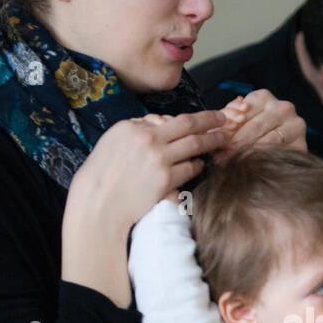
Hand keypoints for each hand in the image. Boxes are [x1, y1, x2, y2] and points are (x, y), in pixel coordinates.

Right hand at [68, 109, 226, 228]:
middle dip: (211, 120)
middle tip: (224, 119)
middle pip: (188, 125)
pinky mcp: (166, 180)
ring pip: (194, 146)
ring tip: (223, 140)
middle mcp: (148, 139)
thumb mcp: (113, 142)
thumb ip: (136, 131)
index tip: (202, 118)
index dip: (189, 119)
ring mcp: (159, 159)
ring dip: (211, 142)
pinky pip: (190, 168)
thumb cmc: (102, 175)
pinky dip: (197, 165)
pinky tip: (200, 164)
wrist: (98, 204)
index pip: (167, 119)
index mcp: (132, 126)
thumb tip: (158, 124)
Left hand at [211, 90, 306, 163]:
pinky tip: (252, 169)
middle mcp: (283, 107)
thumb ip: (225, 123)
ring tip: (232, 166)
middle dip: (236, 145)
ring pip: (270, 141)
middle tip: (220, 160)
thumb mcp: (235, 123)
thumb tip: (212, 131)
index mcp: (264, 97)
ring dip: (249, 154)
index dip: (227, 131)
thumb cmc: (251, 132)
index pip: (243, 114)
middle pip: (256, 128)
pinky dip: (265, 162)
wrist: (279, 145)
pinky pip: (281, 154)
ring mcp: (296, 125)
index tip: (215, 145)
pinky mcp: (302, 145)